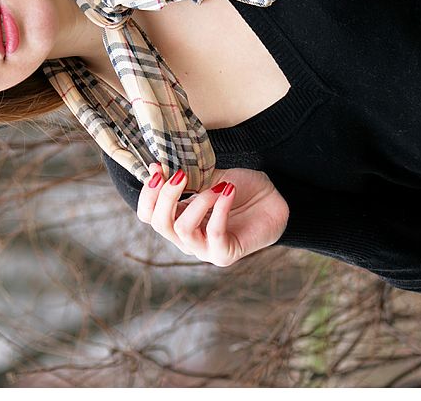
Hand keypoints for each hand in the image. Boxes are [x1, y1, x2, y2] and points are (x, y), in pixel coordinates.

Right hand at [136, 165, 289, 266]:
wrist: (273, 200)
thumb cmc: (240, 189)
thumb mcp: (208, 178)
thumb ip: (186, 177)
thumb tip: (158, 166)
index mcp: (177, 219)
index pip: (147, 214)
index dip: (148, 192)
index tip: (158, 167)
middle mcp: (186, 238)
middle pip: (159, 223)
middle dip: (166, 195)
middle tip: (181, 175)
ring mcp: (204, 249)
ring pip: (182, 229)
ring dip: (198, 202)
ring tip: (217, 186)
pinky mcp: (224, 254)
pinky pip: (214, 232)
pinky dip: (220, 208)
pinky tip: (228, 190)